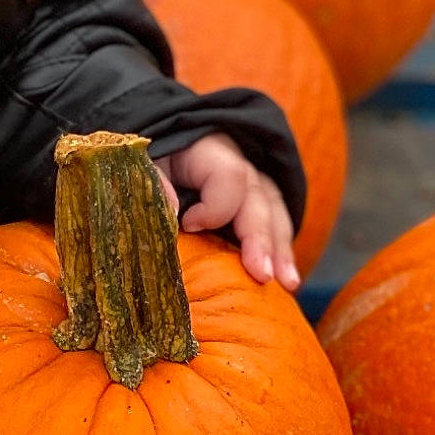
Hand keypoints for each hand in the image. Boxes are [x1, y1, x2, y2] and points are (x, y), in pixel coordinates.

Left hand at [153, 133, 299, 291]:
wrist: (172, 150)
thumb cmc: (157, 160)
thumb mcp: (146, 162)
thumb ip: (155, 180)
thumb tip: (172, 209)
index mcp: (211, 154)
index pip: (230, 177)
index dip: (215, 207)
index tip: (189, 225)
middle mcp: (242, 167)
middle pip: (259, 200)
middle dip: (260, 239)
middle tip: (261, 274)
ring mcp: (256, 187)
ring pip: (276, 215)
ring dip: (281, 251)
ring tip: (287, 284)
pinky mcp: (260, 206)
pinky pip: (278, 227)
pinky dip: (282, 253)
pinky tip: (287, 282)